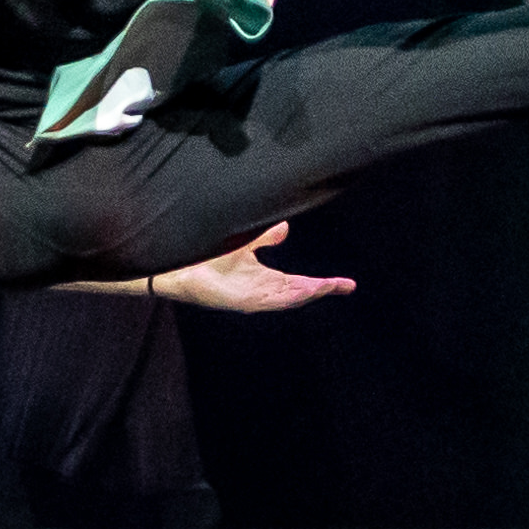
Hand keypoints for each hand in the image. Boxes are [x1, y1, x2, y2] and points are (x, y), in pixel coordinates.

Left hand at [151, 226, 356, 315]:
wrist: (183, 267)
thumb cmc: (209, 257)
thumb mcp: (243, 244)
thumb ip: (264, 237)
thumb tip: (285, 227)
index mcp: (265, 280)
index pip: (300, 282)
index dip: (322, 283)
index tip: (346, 283)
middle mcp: (263, 291)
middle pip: (300, 292)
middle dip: (323, 289)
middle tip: (346, 286)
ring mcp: (255, 298)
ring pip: (289, 298)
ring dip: (309, 292)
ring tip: (329, 286)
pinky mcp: (245, 301)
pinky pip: (271, 299)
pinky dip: (288, 296)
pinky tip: (303, 291)